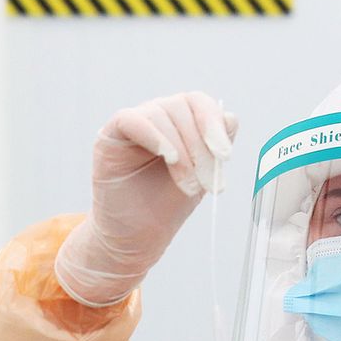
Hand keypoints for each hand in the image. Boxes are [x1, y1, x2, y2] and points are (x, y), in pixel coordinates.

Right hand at [55, 92, 236, 305]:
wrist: (136, 237)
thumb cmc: (166, 204)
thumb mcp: (202, 174)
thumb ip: (215, 147)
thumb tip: (230, 118)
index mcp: (180, 122)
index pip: (200, 103)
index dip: (214, 124)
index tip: (225, 155)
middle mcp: (157, 117)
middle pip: (183, 107)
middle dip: (200, 145)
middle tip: (207, 181)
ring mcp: (133, 125)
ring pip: (161, 114)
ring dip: (181, 149)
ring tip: (187, 185)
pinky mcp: (109, 136)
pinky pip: (130, 120)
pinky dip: (154, 136)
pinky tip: (168, 158)